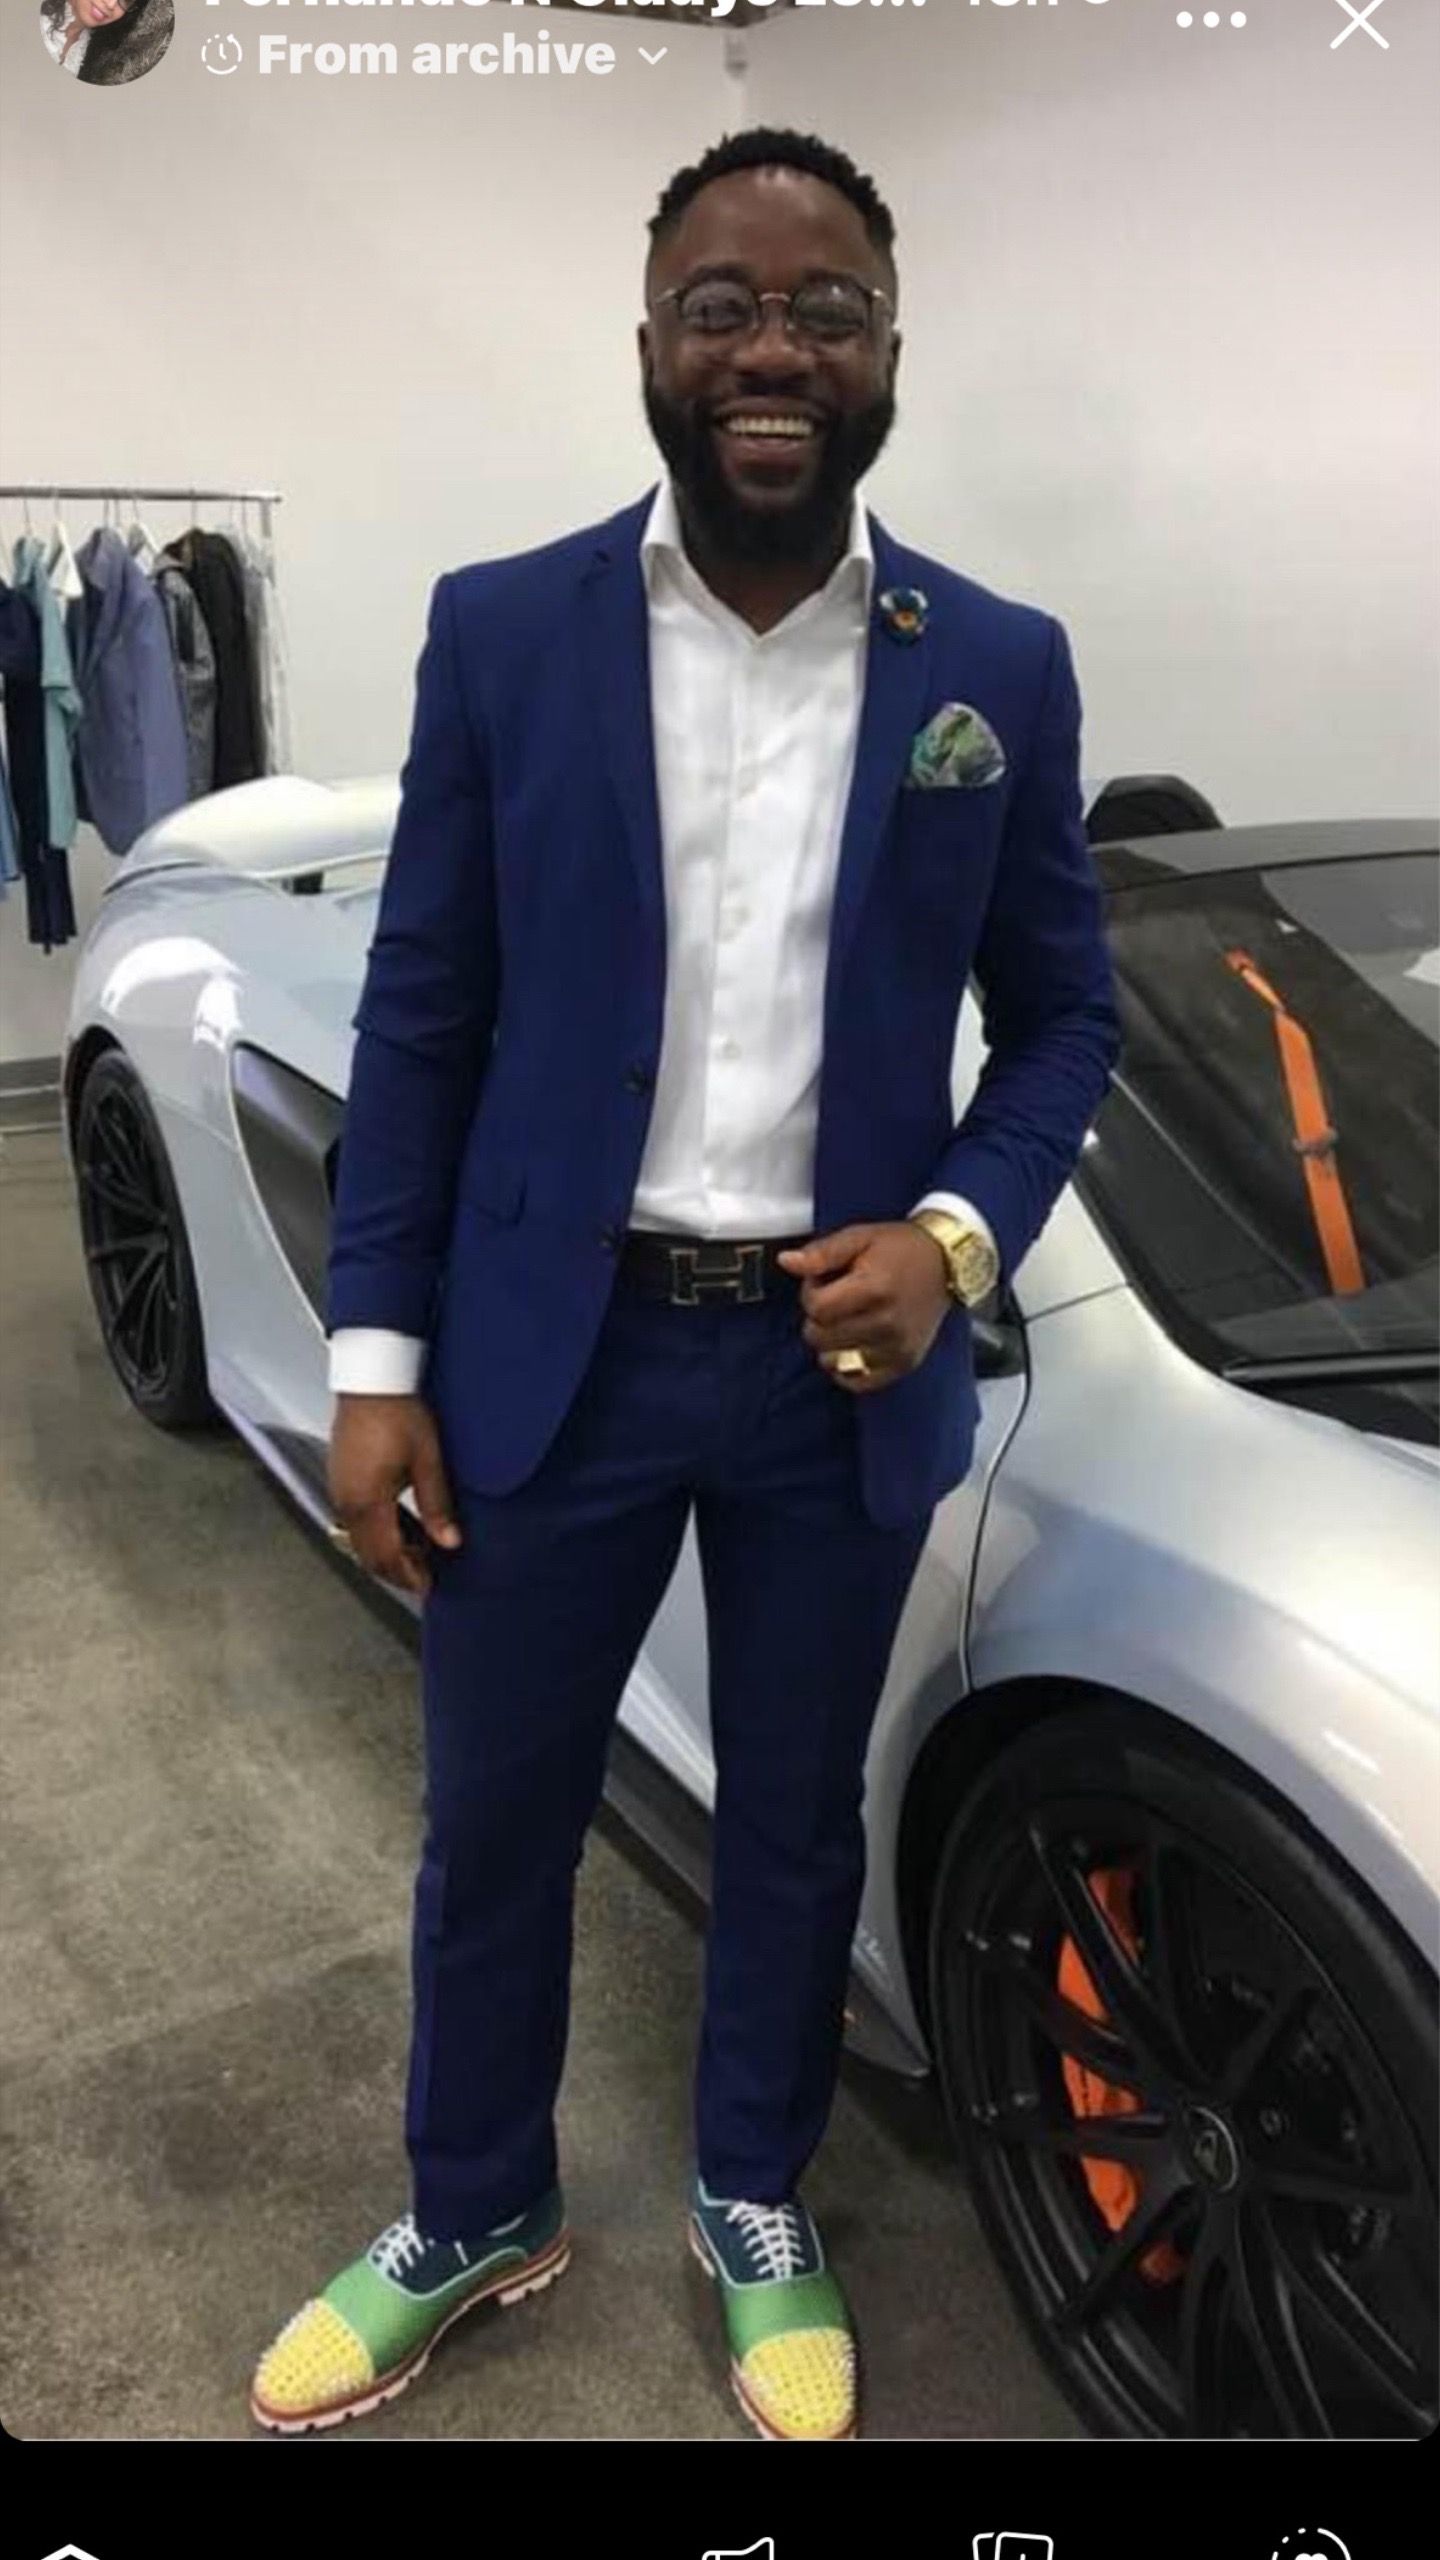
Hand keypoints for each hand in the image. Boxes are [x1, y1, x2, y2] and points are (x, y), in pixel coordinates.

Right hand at [328, 1394, 462, 1597]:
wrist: (372, 1379)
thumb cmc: (398, 1413)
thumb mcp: (427, 1461)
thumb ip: (437, 1505)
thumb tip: (449, 1542)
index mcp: (367, 1502)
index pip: (386, 1556)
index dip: (408, 1575)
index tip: (428, 1585)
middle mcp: (347, 1502)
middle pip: (368, 1555)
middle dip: (396, 1570)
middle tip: (426, 1573)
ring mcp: (339, 1490)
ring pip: (360, 1539)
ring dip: (387, 1551)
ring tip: (419, 1551)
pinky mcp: (340, 1478)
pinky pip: (355, 1519)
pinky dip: (377, 1532)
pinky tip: (401, 1525)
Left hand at [776, 1222, 952, 1393]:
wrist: (948, 1262)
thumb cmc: (900, 1247)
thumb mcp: (859, 1237)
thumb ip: (822, 1253)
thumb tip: (786, 1262)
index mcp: (874, 1288)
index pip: (816, 1308)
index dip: (811, 1292)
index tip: (825, 1281)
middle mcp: (887, 1323)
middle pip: (820, 1336)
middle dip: (818, 1317)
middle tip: (837, 1299)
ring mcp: (897, 1347)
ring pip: (833, 1361)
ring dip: (830, 1343)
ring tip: (848, 1320)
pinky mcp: (905, 1363)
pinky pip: (858, 1382)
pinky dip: (847, 1367)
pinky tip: (851, 1345)